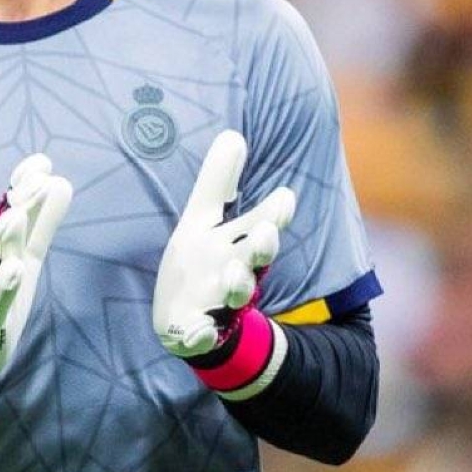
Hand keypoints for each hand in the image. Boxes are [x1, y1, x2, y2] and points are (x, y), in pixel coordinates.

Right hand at [0, 154, 70, 451]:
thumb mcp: (27, 258)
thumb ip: (43, 223)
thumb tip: (61, 181)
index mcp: (3, 245)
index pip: (13, 207)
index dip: (25, 186)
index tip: (42, 163)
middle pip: (4, 226)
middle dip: (19, 203)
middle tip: (36, 181)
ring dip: (4, 237)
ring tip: (16, 217)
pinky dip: (2, 285)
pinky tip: (14, 271)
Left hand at [153, 130, 294, 359]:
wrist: (186, 322)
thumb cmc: (202, 264)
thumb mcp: (202, 220)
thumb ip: (217, 182)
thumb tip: (233, 135)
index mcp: (237, 246)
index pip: (260, 226)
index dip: (273, 214)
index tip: (285, 196)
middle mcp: (234, 275)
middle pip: (254, 260)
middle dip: (263, 247)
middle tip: (267, 232)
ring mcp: (217, 305)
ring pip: (234, 297)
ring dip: (236, 285)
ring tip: (232, 274)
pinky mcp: (196, 332)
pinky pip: (201, 336)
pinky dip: (201, 335)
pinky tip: (199, 332)